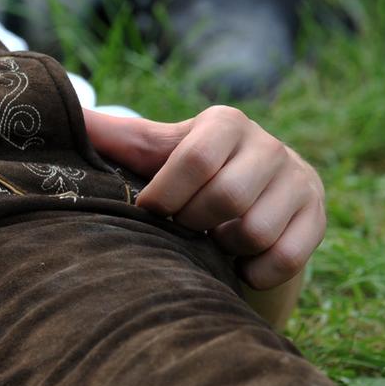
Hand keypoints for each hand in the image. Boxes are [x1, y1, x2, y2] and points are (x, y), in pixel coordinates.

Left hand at [84, 107, 324, 288]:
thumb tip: (66, 114)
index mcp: (225, 123)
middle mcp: (269, 145)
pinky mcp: (317, 218)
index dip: (167, 196)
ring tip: (216, 240)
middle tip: (187, 228)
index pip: (194, 160)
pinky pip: (285, 257)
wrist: (258, 196)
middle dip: (195, 224)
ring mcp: (299, 181)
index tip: (151, 211)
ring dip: (226, 247)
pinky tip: (241, 263)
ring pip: (256, 231)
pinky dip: (256, 271)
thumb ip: (118, 138)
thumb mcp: (158, 152)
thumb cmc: (193, 175)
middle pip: (226, 199)